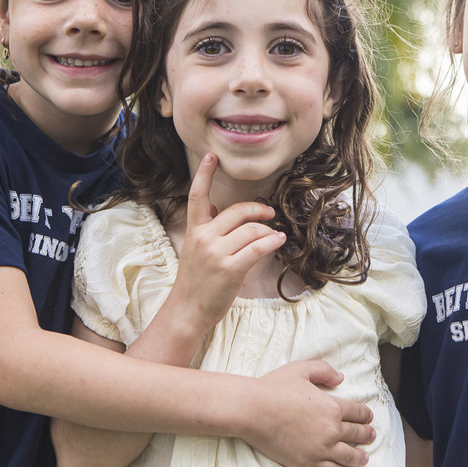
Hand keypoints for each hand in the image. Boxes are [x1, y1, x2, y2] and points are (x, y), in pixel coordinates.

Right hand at [167, 153, 285, 331]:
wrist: (188, 310)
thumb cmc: (195, 281)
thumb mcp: (195, 250)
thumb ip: (208, 229)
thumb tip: (221, 210)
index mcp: (194, 230)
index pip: (197, 196)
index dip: (204, 174)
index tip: (211, 156)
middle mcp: (204, 238)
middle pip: (236, 211)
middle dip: (258, 209)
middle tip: (270, 213)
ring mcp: (217, 253)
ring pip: (251, 229)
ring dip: (268, 230)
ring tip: (276, 234)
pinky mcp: (230, 268)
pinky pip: (258, 247)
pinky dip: (272, 241)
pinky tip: (279, 240)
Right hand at [241, 360, 374, 466]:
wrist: (253, 411)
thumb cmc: (274, 387)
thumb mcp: (301, 369)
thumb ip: (324, 371)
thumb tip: (341, 378)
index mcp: (332, 406)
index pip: (357, 412)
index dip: (366, 415)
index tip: (369, 418)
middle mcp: (331, 429)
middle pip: (356, 434)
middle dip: (367, 435)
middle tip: (372, 436)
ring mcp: (321, 449)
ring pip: (349, 456)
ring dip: (360, 457)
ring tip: (364, 458)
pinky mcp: (308, 463)